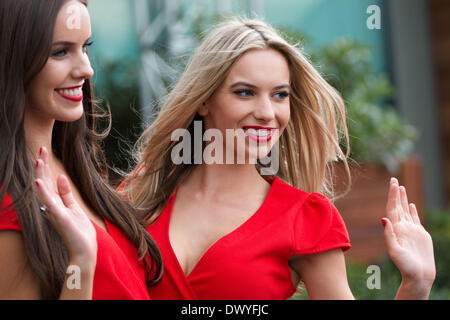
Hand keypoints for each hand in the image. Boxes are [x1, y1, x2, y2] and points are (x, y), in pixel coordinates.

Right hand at [35, 147, 96, 264]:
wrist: (84, 250)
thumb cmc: (79, 232)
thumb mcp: (74, 208)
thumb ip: (66, 193)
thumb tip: (61, 177)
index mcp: (55, 204)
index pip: (47, 182)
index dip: (45, 167)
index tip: (44, 151)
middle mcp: (52, 207)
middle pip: (44, 183)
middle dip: (42, 166)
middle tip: (41, 149)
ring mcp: (54, 212)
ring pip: (44, 190)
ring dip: (41, 175)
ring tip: (38, 160)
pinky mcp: (59, 217)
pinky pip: (49, 203)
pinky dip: (43, 192)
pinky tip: (38, 182)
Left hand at [383, 177, 435, 287]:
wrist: (418, 276)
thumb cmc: (405, 266)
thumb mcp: (394, 250)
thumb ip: (389, 234)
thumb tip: (383, 219)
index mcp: (395, 228)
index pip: (392, 208)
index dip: (392, 195)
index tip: (392, 183)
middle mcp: (402, 227)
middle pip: (397, 206)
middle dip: (395, 193)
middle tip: (393, 179)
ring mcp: (411, 230)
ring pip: (406, 210)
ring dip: (403, 199)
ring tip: (401, 188)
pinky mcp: (420, 234)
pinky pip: (415, 219)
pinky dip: (412, 210)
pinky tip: (411, 204)